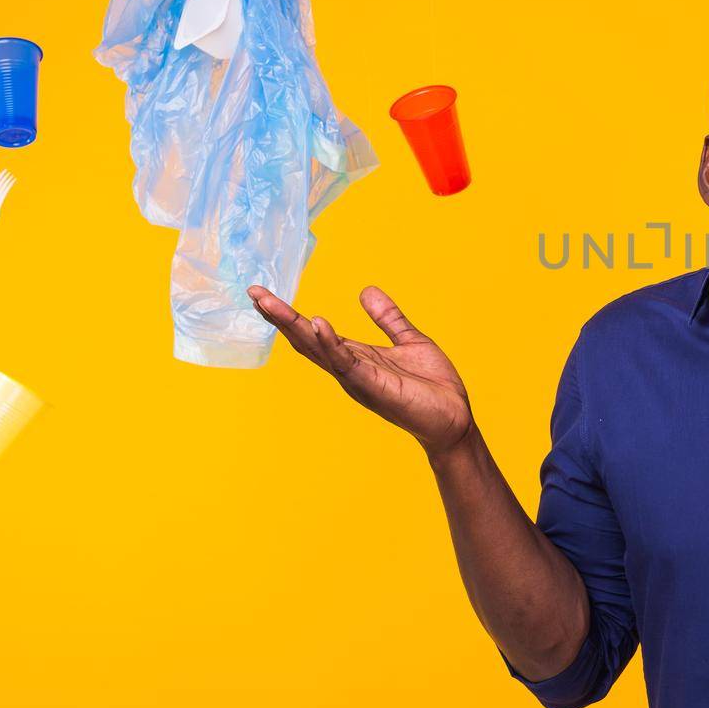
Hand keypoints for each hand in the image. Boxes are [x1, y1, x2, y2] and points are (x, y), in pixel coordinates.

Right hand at [248, 284, 473, 454]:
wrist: (454, 418)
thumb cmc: (431, 385)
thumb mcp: (409, 340)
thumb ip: (388, 318)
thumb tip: (366, 290)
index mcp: (354, 357)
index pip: (314, 332)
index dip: (289, 314)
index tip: (262, 293)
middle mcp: (349, 369)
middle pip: (306, 340)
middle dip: (279, 317)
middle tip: (254, 292)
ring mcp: (358, 379)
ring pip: (318, 349)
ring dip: (294, 326)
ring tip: (269, 303)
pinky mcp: (374, 387)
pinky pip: (347, 363)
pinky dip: (331, 344)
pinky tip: (318, 323)